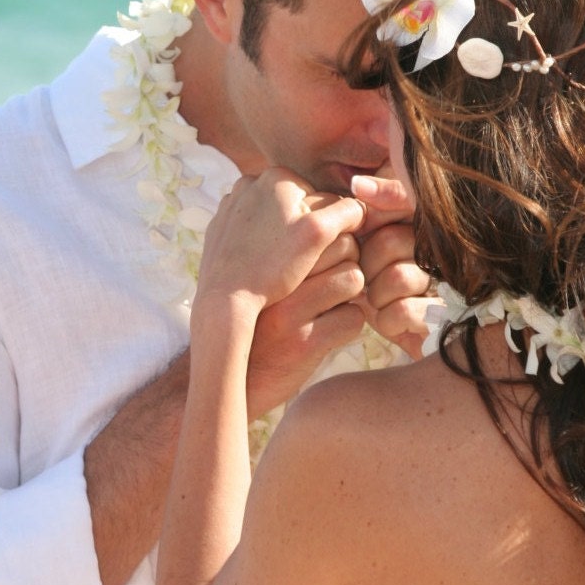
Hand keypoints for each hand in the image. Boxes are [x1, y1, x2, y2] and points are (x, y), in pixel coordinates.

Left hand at [196, 168, 364, 310]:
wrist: (225, 298)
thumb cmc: (274, 267)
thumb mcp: (319, 235)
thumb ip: (346, 212)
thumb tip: (362, 204)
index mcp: (276, 175)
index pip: (321, 199)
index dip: (329, 228)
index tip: (322, 252)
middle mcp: (249, 181)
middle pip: (296, 209)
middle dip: (304, 232)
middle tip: (304, 262)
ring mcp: (230, 204)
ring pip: (275, 221)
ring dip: (284, 240)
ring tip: (284, 266)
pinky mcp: (219, 226)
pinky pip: (252, 233)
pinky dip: (261, 246)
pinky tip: (263, 267)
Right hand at [246, 231, 366, 415]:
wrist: (232, 377)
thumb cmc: (252, 318)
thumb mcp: (255, 275)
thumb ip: (279, 244)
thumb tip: (324, 208)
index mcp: (260, 253)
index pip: (319, 216)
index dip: (333, 235)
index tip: (328, 253)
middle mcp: (272, 277)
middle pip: (343, 244)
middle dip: (347, 260)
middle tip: (334, 278)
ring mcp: (288, 311)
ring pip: (353, 277)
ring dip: (351, 292)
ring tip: (333, 302)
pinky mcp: (303, 343)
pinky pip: (353, 317)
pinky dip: (349, 323)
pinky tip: (330, 329)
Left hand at [350, 173, 430, 359]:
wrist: (398, 340)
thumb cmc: (379, 286)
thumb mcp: (370, 243)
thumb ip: (373, 208)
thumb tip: (358, 184)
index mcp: (427, 225)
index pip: (401, 198)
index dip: (373, 218)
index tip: (361, 234)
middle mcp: (444, 250)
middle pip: (390, 240)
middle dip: (368, 265)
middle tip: (368, 279)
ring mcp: (448, 285)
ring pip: (398, 276)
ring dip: (377, 296)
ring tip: (380, 302)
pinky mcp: (445, 320)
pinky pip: (403, 310)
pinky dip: (387, 321)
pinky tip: (391, 323)